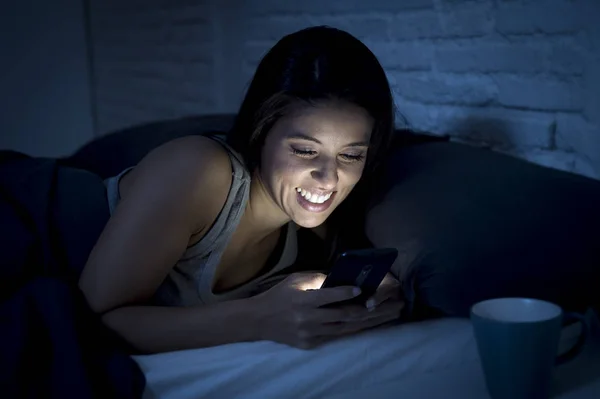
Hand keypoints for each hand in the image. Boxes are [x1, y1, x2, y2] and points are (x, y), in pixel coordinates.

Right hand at [250, 272, 402, 348]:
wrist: (259, 320)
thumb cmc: (280, 295)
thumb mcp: (296, 280)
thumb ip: (319, 279)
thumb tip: (345, 277)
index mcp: (304, 300)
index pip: (330, 296)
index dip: (348, 293)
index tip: (364, 289)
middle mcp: (309, 319)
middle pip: (346, 316)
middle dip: (374, 310)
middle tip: (395, 304)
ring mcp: (311, 334)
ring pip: (347, 328)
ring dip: (372, 321)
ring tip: (392, 315)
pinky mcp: (312, 344)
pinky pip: (338, 335)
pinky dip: (355, 329)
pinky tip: (371, 324)